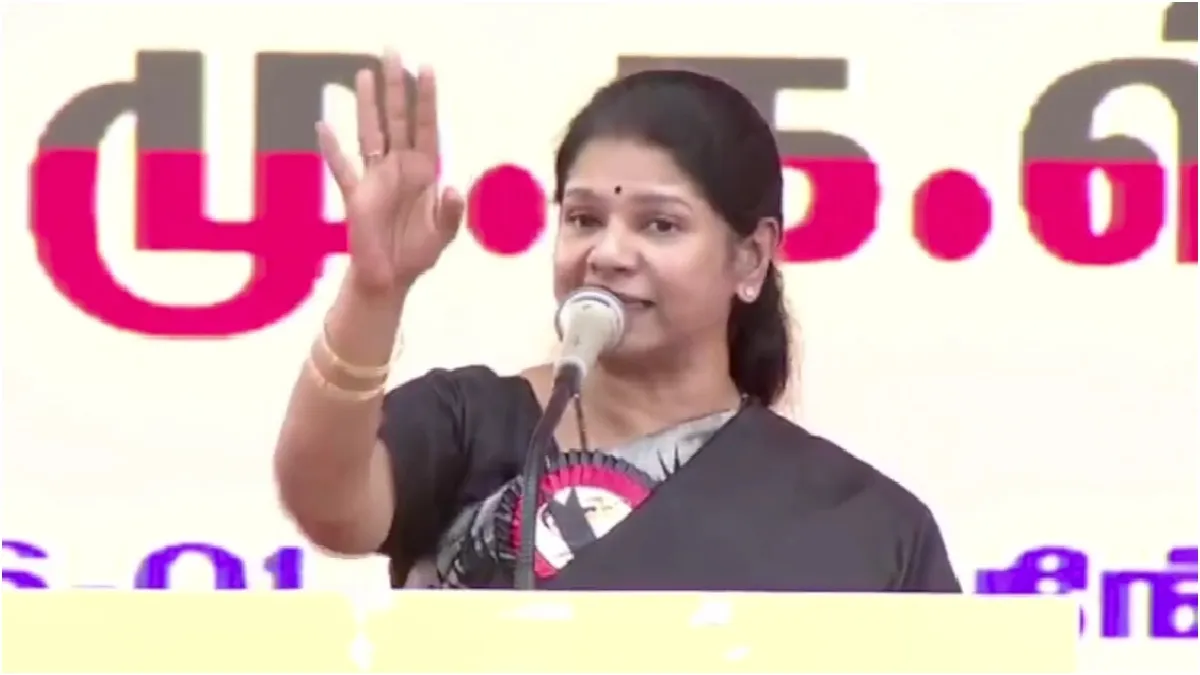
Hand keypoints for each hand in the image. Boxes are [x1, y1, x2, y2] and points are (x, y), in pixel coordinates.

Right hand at [317, 50, 463, 295]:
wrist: (390, 279)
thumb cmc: (417, 254)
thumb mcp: (443, 234)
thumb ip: (451, 212)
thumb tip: (453, 188)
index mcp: (425, 172)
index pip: (426, 127)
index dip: (427, 99)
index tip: (427, 69)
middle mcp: (399, 168)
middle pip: (397, 119)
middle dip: (395, 87)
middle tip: (392, 53)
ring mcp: (376, 179)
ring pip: (370, 133)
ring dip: (366, 105)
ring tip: (363, 75)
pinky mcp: (355, 196)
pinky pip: (341, 168)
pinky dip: (331, 149)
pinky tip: (322, 126)